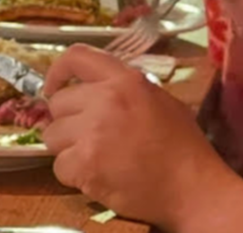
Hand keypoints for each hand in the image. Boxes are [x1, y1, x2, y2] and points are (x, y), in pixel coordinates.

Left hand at [42, 45, 226, 229]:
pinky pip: (58, 165)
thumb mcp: (160, 100)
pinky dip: (73, 174)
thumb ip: (127, 89)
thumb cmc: (181, 144)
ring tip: (96, 156)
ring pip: (52, 135)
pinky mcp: (84, 164)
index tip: (55, 87)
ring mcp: (92, 131)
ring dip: (68, 147)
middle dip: (69, 120)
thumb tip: (97, 90)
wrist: (190, 185)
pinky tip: (98, 175)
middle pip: (58, 103)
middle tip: (90, 136)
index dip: (58, 71)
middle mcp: (105, 99)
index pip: (77, 57)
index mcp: (126, 79)